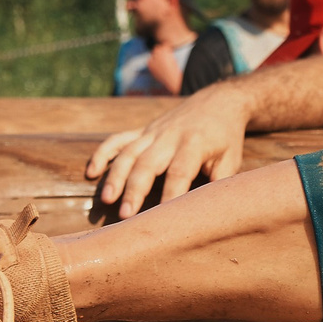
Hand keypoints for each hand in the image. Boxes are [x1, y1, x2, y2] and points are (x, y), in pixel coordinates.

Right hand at [86, 85, 253, 218]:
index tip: (163, 219)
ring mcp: (153, 132)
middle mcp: (170, 136)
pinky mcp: (143, 130)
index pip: (179, 172)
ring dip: (115, 177)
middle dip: (134, 190)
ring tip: (106, 200)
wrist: (218, 103)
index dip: (170, 195)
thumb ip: (219, 182)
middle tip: (125, 215)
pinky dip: (102, 154)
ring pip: (128, 153)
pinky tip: (91, 173)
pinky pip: (117, 140)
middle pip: (147, 163)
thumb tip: (208, 211)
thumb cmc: (226, 138)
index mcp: (195, 143)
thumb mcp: (231, 159)